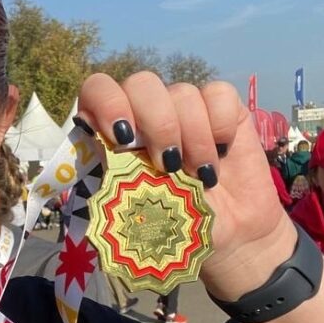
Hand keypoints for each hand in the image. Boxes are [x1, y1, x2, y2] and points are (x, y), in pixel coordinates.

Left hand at [77, 73, 294, 300]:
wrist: (226, 239)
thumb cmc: (169, 229)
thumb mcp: (131, 215)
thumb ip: (110, 185)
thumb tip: (98, 170)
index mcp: (112, 134)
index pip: (97, 90)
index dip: (106, 102)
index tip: (122, 138)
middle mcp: (145, 113)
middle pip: (141, 84)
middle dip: (157, 123)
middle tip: (168, 165)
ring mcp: (184, 108)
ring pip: (182, 92)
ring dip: (193, 137)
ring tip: (201, 177)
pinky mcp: (222, 110)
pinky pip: (220, 94)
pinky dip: (220, 125)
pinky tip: (221, 153)